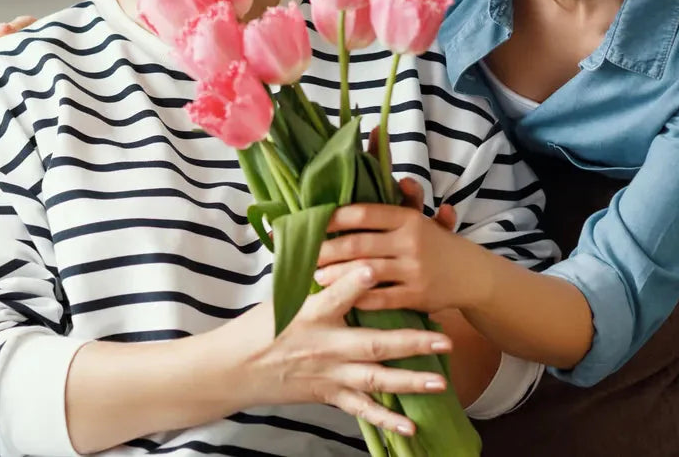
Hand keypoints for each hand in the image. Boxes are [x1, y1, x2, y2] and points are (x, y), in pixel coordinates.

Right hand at [216, 267, 452, 436]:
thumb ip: (317, 280)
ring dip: (410, 381)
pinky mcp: (328, 395)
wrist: (234, 369)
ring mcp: (329, 375)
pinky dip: (386, 420)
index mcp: (310, 315)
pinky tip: (411, 427)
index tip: (375, 267)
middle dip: (411, 342)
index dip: (354, 281)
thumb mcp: (283, 297)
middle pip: (372, 344)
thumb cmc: (259, 327)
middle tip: (445, 339)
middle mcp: (324, 347)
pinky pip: (361, 411)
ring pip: (375, 380)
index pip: (335, 296)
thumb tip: (341, 251)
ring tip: (440, 381)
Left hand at [313, 193, 493, 313]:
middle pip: (358, 244)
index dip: (334, 218)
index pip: (364, 213)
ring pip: (365, 271)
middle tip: (305, 254)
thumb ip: (393, 192)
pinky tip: (341, 297)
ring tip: (316, 276)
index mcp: (408, 218)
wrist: (474, 275)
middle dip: (327, 250)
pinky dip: (358, 298)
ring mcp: (414, 269)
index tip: (311, 221)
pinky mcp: (418, 296)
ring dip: (336, 275)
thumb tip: (379, 135)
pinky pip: (380, 298)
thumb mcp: (420, 217)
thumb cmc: (437, 243)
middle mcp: (411, 241)